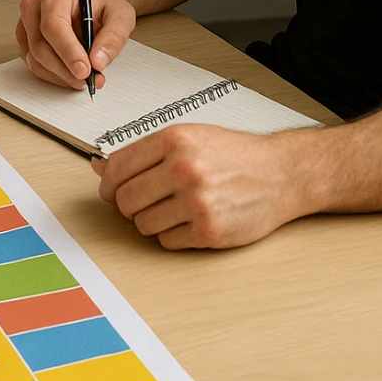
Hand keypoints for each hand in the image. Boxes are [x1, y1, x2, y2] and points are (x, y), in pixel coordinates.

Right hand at [16, 0, 135, 89]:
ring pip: (35, 59)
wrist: (93, 6)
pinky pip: (34, 66)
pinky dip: (54, 76)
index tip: (84, 69)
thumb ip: (113, 37)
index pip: (53, 24)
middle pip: (41, 45)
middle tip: (89, 78)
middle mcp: (35, 5)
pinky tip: (71, 73)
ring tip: (84, 77)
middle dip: (66, 69)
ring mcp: (26, 24)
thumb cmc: (102, 6)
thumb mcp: (120, 15)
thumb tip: (98, 60)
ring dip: (61, 76)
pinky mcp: (25, 41)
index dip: (68, 51)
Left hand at [92, 123, 308, 248]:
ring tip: (174, 209)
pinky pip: (166, 241)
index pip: (117, 168)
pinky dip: (173, 235)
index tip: (111, 190)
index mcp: (174, 140)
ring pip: (143, 224)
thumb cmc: (235, 155)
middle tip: (145, 202)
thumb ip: (144, 153)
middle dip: (129, 206)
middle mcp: (183, 168)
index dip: (109, 184)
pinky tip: (190, 221)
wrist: (281, 174)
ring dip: (152, 221)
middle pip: (126, 200)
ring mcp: (196, 202)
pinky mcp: (208, 231)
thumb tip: (100, 167)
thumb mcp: (189, 138)